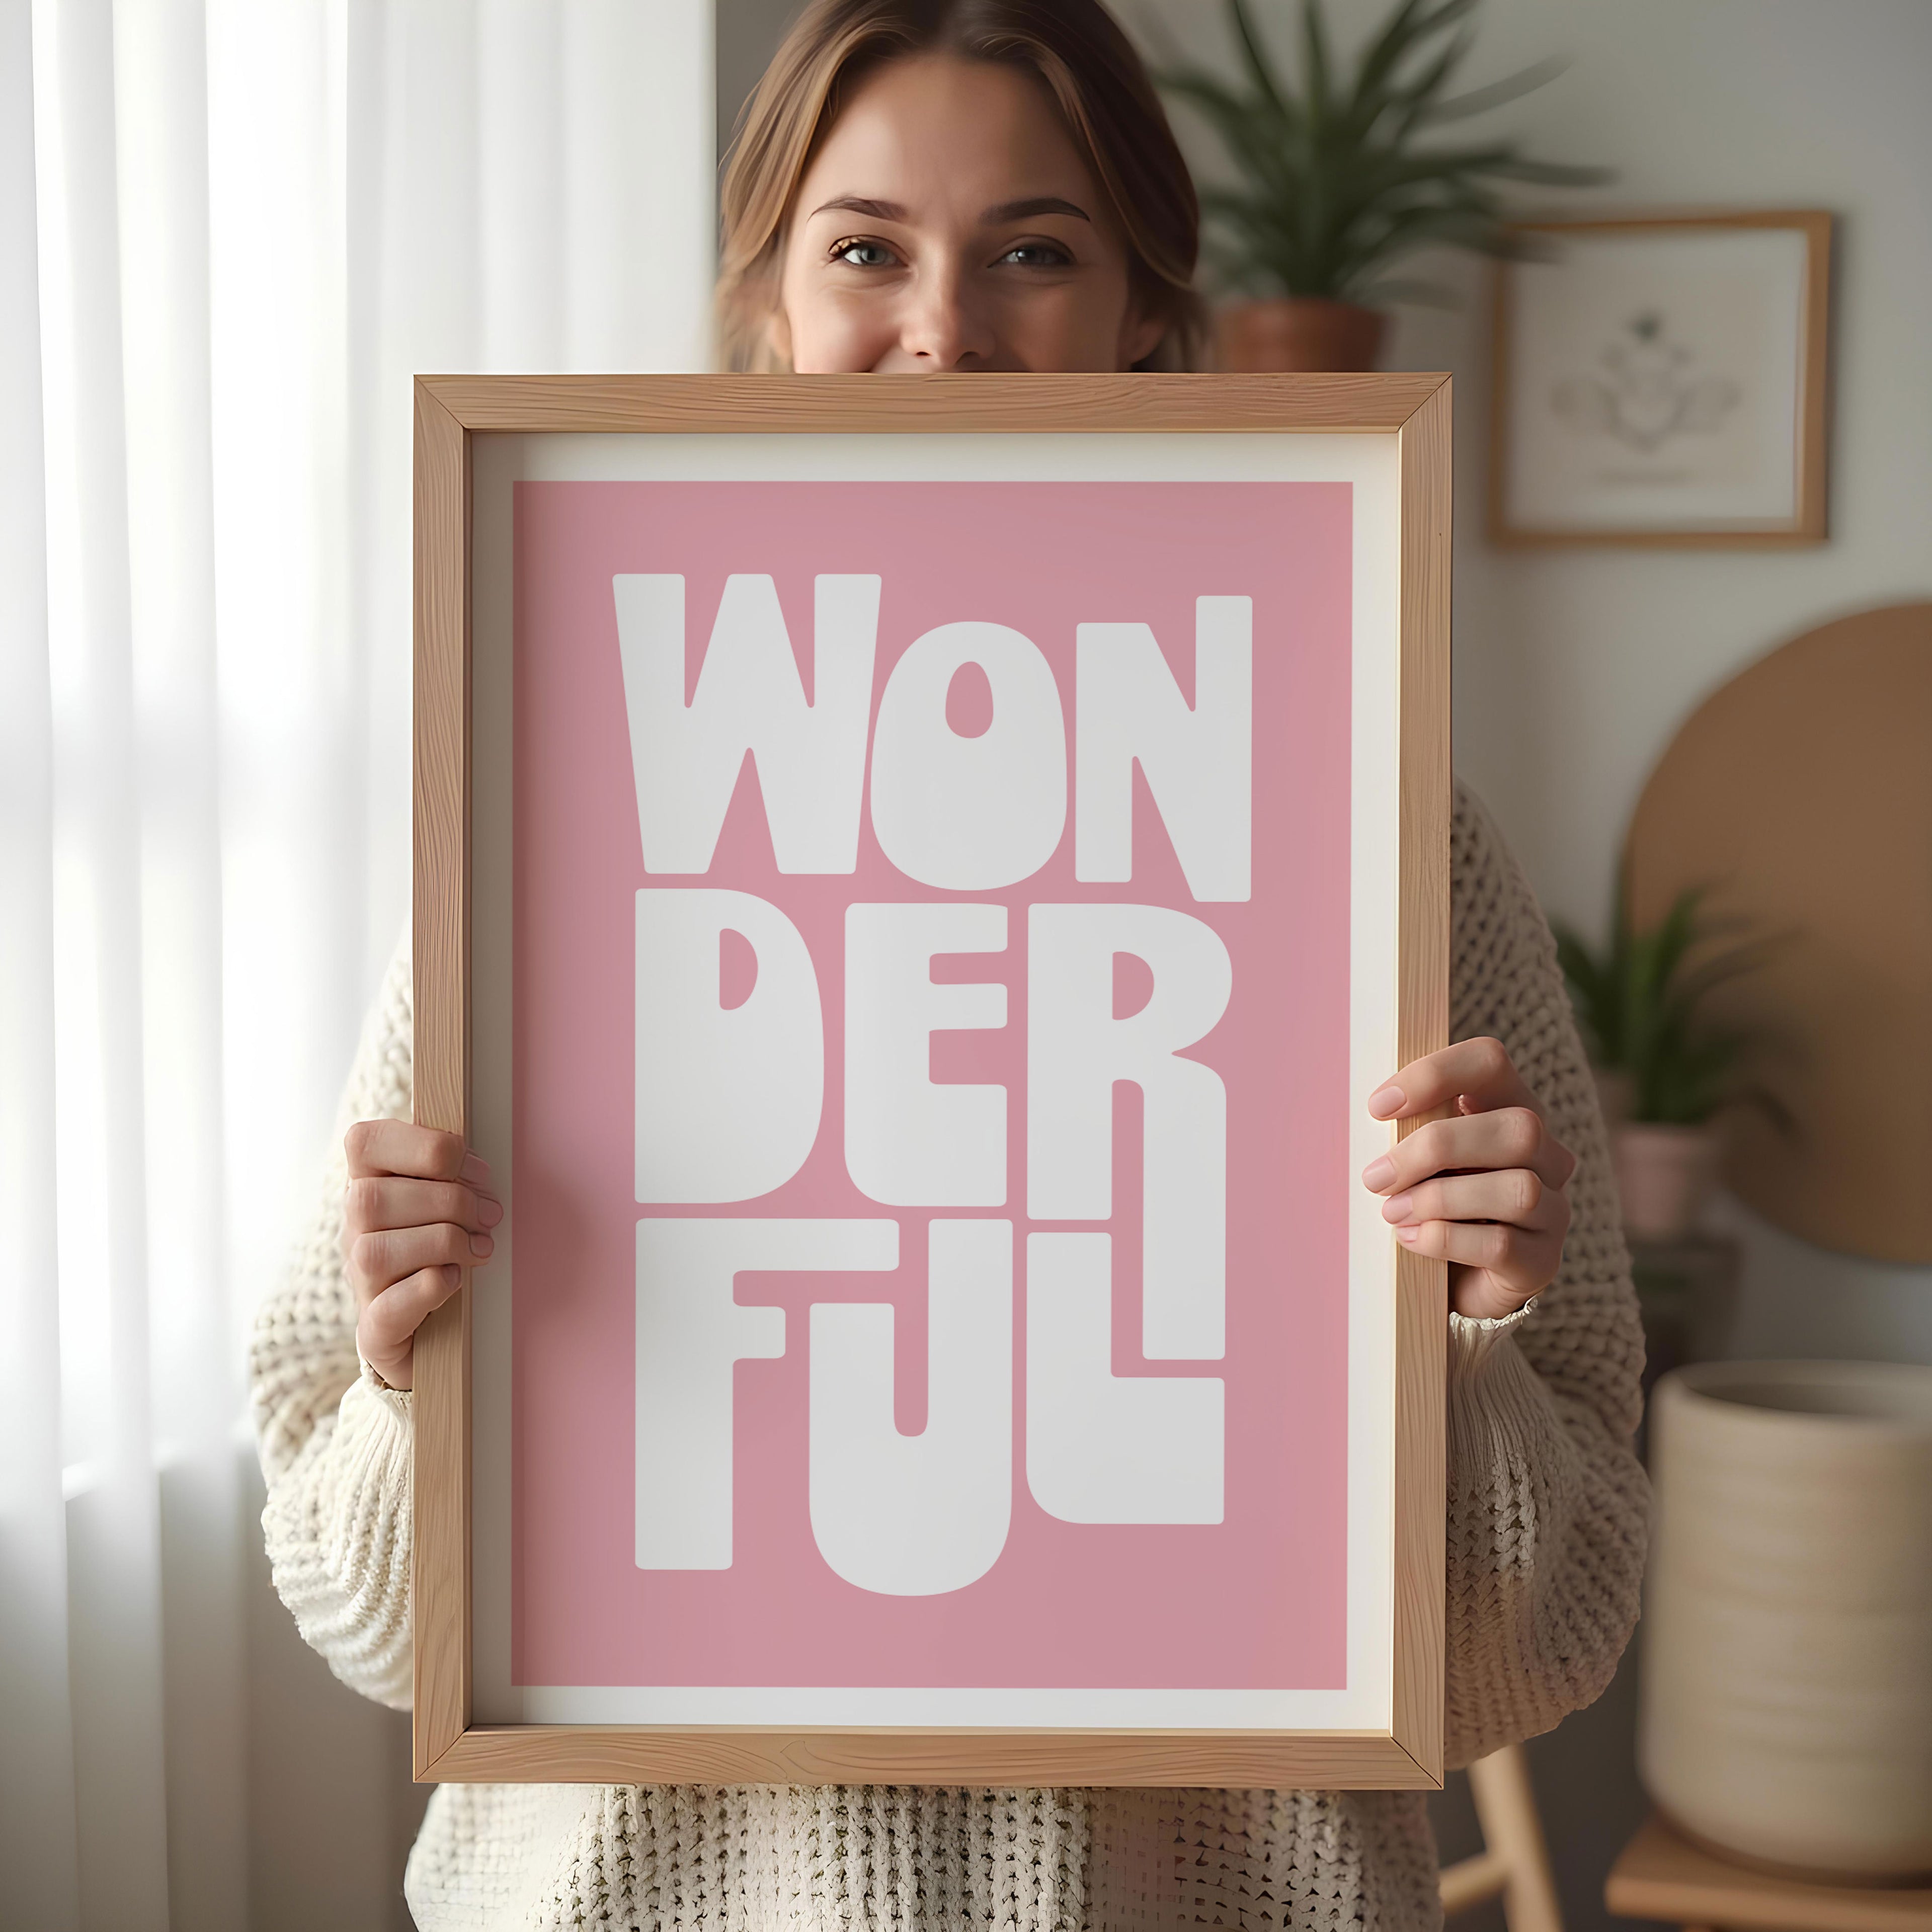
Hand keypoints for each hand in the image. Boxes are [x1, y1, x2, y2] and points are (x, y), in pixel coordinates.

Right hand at [342, 1121, 500, 1389]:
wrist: (436, 1335)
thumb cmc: (447, 1252)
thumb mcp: (447, 1204)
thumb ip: (451, 1175)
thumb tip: (477, 1169)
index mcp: (369, 1186)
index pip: (364, 1142)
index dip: (423, 1146)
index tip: (475, 1169)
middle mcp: (353, 1232)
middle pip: (372, 1198)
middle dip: (448, 1201)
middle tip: (490, 1214)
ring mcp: (360, 1281)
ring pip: (375, 1251)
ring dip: (442, 1242)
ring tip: (480, 1248)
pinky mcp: (376, 1329)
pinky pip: (389, 1306)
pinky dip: (429, 1288)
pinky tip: (456, 1279)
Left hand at [1359, 1037, 1575, 1321]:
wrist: (1451, 1282)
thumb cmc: (1429, 1203)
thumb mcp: (1417, 1158)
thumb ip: (1408, 1128)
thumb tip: (1374, 1112)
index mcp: (1510, 1109)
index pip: (1491, 1062)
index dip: (1436, 1074)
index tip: (1378, 1107)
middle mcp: (1547, 1155)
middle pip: (1518, 1128)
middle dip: (1437, 1148)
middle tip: (1377, 1177)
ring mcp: (1552, 1210)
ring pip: (1517, 1189)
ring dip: (1439, 1199)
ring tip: (1392, 1213)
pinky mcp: (1542, 1261)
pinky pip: (1502, 1244)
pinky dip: (1446, 1239)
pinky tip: (1411, 1240)